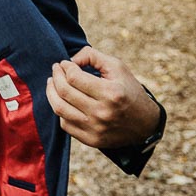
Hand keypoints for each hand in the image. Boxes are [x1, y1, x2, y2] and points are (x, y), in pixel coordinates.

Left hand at [45, 46, 160, 148]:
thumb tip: (70, 59)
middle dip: (56, 77)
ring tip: (52, 82)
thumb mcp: (118, 68)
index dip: (65, 67)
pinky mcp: (90, 140)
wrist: (145, 124)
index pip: (74, 77)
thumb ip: (93, 56)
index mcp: (111, 93)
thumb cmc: (129, 91)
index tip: (64, 63)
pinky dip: (60, 109)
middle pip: (64, 92)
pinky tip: (62, 100)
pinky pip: (64, 124)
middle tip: (56, 70)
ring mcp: (95, 128)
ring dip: (51, 92)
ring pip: (59, 108)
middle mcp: (102, 112)